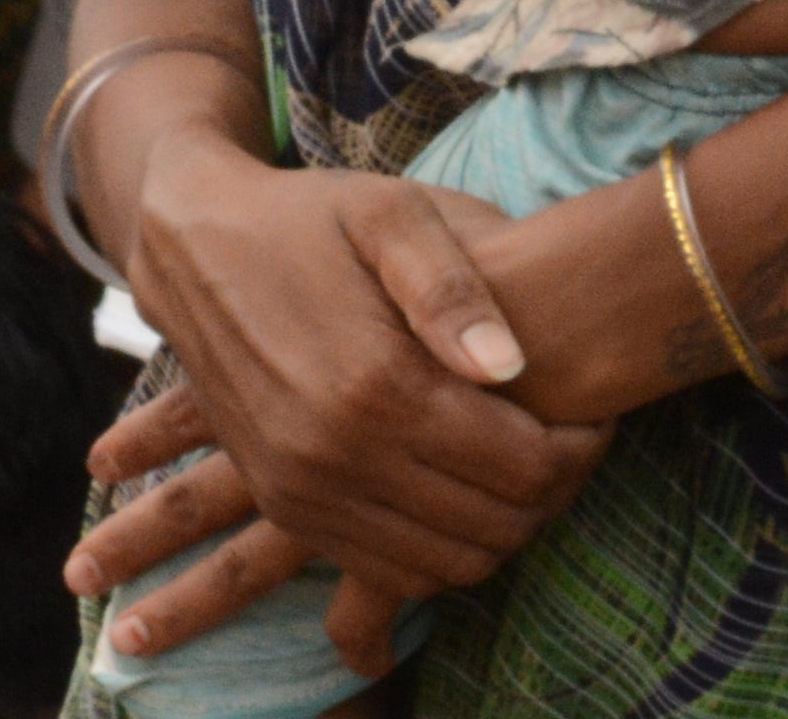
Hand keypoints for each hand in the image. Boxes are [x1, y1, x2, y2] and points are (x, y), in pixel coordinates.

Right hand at [73, 137, 599, 616]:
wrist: (193, 245)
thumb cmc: (310, 219)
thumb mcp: (390, 214)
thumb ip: (453, 289)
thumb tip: (513, 366)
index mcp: (375, 383)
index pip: (524, 465)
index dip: (581, 448)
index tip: (594, 410)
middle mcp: (334, 455)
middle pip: (495, 524)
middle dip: (553, 492)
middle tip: (569, 441)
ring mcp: (304, 491)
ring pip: (448, 564)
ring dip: (503, 530)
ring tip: (522, 466)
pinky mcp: (285, 506)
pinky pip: (390, 573)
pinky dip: (442, 553)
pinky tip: (462, 495)